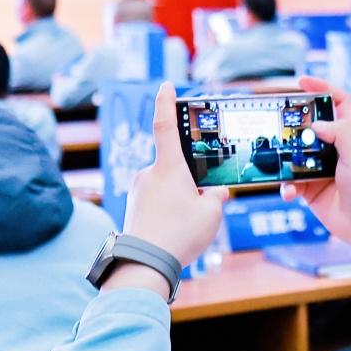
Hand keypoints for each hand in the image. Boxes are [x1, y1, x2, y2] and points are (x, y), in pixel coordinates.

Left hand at [104, 83, 227, 297]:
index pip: (165, 125)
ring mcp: (138, 189)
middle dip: (192, 184)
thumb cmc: (179, 235)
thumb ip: (216, 196)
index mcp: (168, 167)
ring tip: (187, 227)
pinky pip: (158, 201)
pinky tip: (176, 232)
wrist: (143, 264)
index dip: (165, 102)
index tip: (166, 85)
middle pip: (177, 167)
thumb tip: (213, 192)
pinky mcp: (134, 206)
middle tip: (199, 209)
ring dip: (181, 200)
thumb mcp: (211, 213)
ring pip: (169, 187)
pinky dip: (170, 212)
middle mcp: (149, 173)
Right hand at [280, 76, 350, 274]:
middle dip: (293, 122)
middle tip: (276, 120)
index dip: (323, 88)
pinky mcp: (310, 188)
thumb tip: (316, 123)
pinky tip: (289, 193)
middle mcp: (335, 148)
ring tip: (278, 161)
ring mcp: (321, 168)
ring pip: (295, 154)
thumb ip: (340, 133)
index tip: (302, 81)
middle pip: (310, 125)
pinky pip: (291, 181)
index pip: (339, 102)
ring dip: (285, 159)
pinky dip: (287, 186)